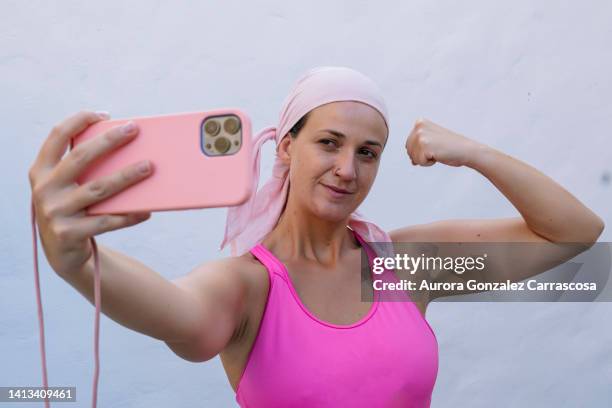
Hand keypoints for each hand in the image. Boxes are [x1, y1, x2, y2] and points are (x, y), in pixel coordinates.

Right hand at [28, 110, 153, 275]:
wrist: (62, 254)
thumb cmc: (73, 209)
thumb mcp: (66, 187)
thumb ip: (81, 169)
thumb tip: (126, 147)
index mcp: (40, 171)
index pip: (56, 137)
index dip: (78, 121)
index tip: (103, 114)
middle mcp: (44, 189)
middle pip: (80, 158)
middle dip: (109, 141)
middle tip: (134, 129)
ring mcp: (55, 213)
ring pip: (99, 189)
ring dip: (126, 176)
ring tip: (149, 166)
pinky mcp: (69, 234)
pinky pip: (107, 221)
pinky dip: (129, 215)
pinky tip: (147, 210)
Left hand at [405, 118, 481, 166]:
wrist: (466, 150)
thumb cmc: (450, 148)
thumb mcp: (431, 141)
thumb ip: (419, 146)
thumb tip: (412, 161)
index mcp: (420, 122)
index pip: (408, 145)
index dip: (421, 151)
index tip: (435, 145)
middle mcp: (419, 126)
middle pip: (409, 151)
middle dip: (421, 156)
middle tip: (437, 150)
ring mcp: (421, 135)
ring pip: (413, 157)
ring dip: (425, 160)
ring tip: (438, 152)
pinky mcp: (424, 145)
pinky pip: (419, 162)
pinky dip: (429, 163)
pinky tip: (439, 155)